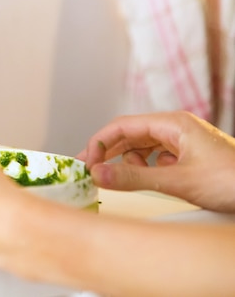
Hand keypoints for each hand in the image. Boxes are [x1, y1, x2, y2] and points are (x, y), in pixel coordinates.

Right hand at [77, 111, 234, 211]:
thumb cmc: (233, 181)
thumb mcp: (178, 182)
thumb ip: (134, 179)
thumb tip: (98, 176)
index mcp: (172, 124)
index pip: (123, 125)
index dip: (100, 142)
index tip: (86, 161)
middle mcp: (176, 129)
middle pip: (130, 134)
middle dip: (109, 152)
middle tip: (90, 171)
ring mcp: (184, 143)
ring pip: (143, 148)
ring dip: (128, 162)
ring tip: (121, 178)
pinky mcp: (189, 157)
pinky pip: (157, 158)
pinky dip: (146, 169)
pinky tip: (150, 180)